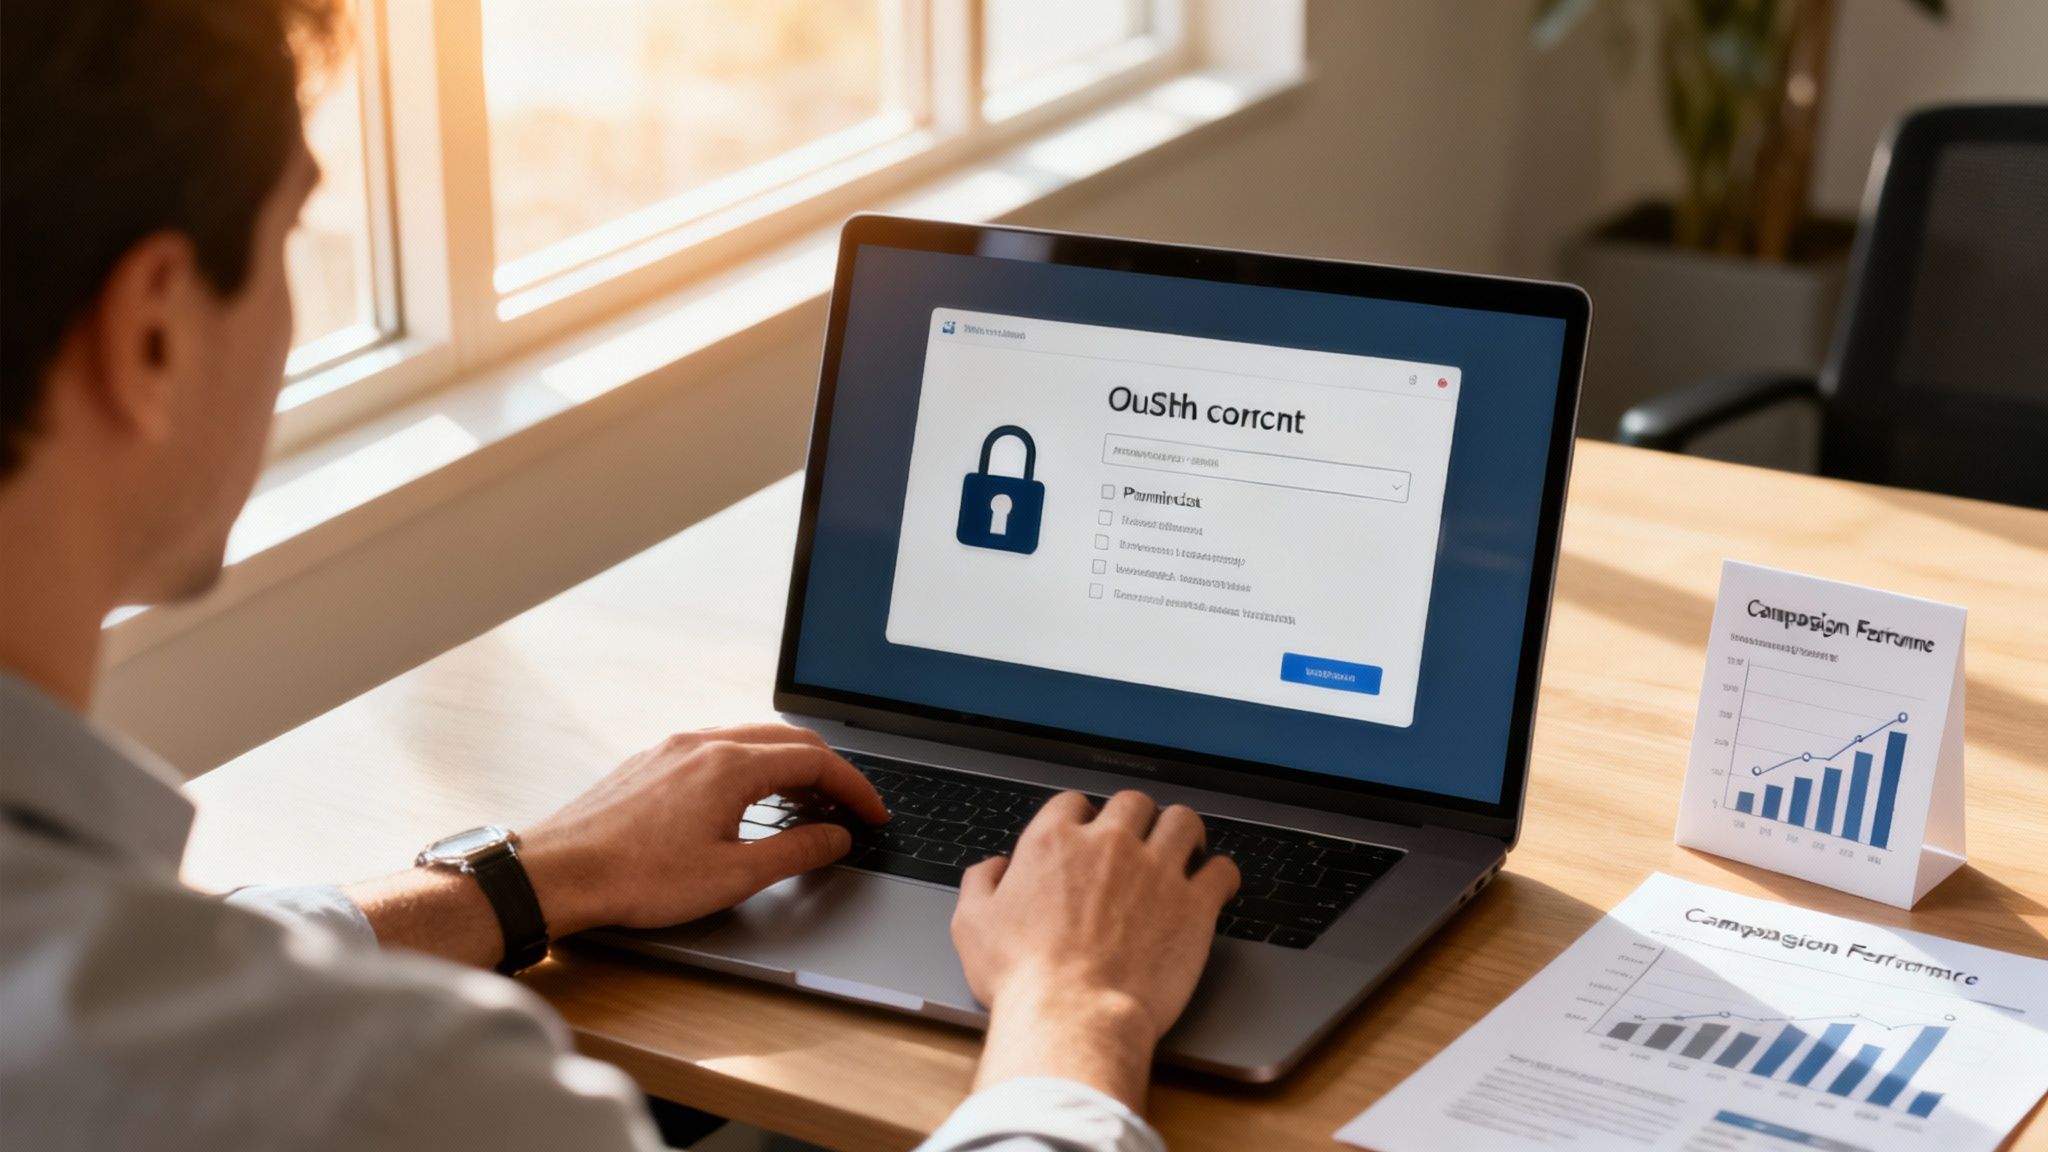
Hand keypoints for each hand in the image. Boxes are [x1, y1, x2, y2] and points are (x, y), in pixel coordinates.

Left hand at [520, 725, 888, 936]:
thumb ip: (795, 852)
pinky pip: (718, 750)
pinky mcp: (651, 762)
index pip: (816, 760)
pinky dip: (753, 769)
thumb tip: (836, 837)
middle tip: (850, 808)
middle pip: (788, 741)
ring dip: (790, 768)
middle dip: (829, 772)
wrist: (559, 873)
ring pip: (751, 742)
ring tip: (809, 807)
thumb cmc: (637, 878)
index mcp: (730, 765)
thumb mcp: (732, 875)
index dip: (854, 787)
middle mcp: (703, 743)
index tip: (873, 814)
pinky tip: (750, 801)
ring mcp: (673, 748)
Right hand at [951, 790, 1238, 1109]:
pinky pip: (1222, 869)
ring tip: (1184, 848)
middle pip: (1133, 803)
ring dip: (1183, 832)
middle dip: (1136, 819)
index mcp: (1055, 843)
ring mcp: (1156, 870)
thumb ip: (980, 884)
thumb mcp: (972, 926)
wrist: (1074, 1016)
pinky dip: (1220, 874)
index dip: (1082, 819)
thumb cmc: (1024, 977)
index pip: (1074, 803)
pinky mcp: (1194, 904)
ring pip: (1183, 821)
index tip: (1087, 837)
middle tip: (1138, 841)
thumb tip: (993, 868)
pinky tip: (1214, 885)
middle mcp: (1109, 844)